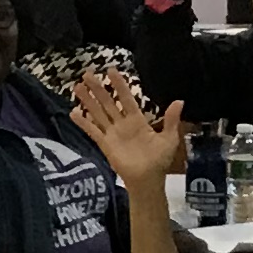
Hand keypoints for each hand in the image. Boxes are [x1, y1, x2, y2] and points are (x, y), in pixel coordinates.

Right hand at [71, 70, 186, 189]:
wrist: (148, 180)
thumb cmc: (159, 160)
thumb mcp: (169, 139)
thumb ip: (171, 120)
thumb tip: (179, 101)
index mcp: (137, 120)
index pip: (127, 98)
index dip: (120, 85)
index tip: (111, 71)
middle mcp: (122, 123)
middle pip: (108, 102)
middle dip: (98, 89)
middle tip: (88, 74)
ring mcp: (112, 133)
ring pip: (98, 113)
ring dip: (88, 100)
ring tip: (77, 87)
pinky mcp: (105, 144)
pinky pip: (93, 131)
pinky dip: (83, 122)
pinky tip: (73, 113)